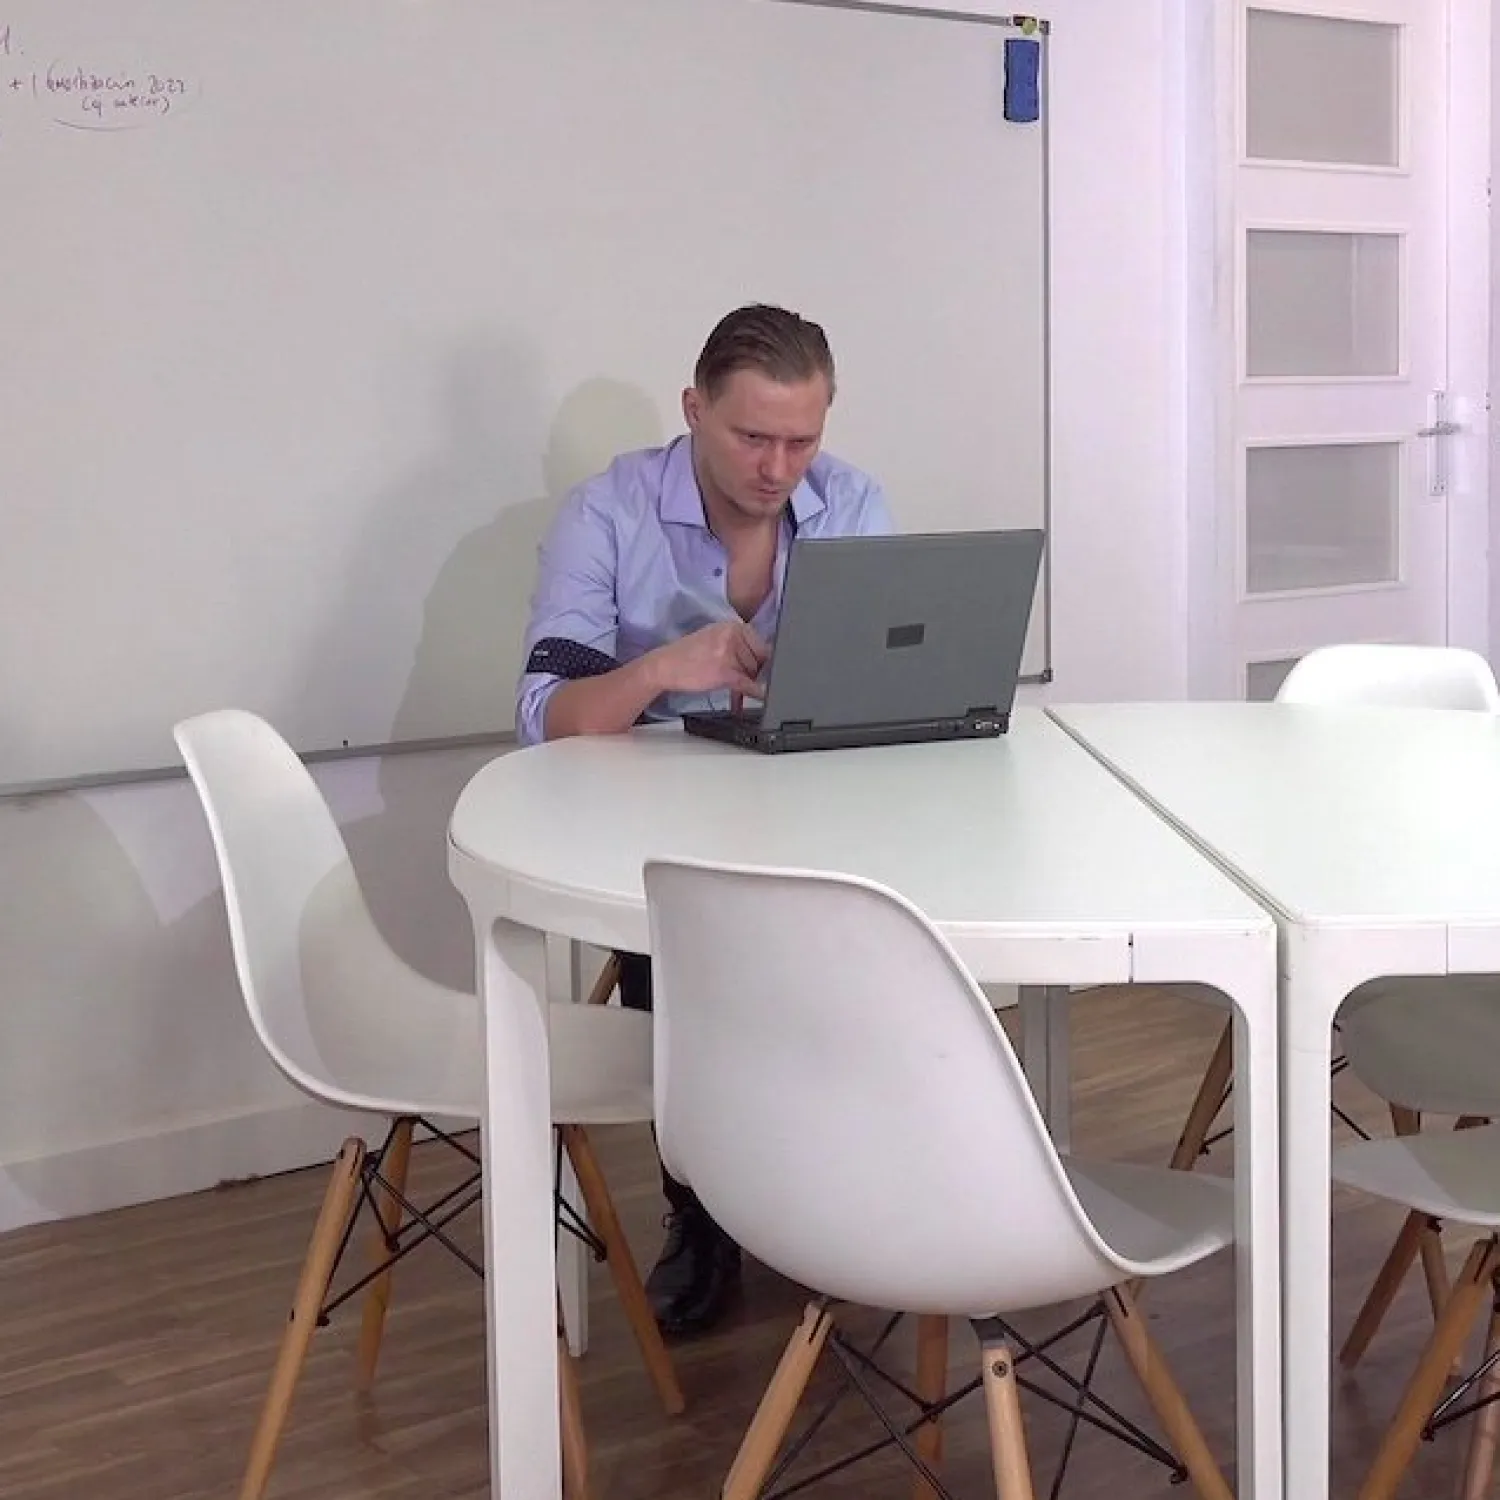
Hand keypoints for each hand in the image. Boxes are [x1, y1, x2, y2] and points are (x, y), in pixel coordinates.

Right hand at [649, 620, 768, 700]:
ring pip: (753, 672)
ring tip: (728, 680)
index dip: (761, 659)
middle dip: (753, 671)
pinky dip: (755, 692)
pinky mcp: (724, 672)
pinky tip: (758, 694)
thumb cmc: (689, 654)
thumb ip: (738, 643)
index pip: (761, 644)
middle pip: (759, 659)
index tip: (757, 667)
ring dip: (746, 681)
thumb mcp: (715, 637)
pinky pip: (747, 684)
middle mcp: (732, 636)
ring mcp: (728, 653)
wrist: (665, 665)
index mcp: (732, 625)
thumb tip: (764, 657)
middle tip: (736, 675)